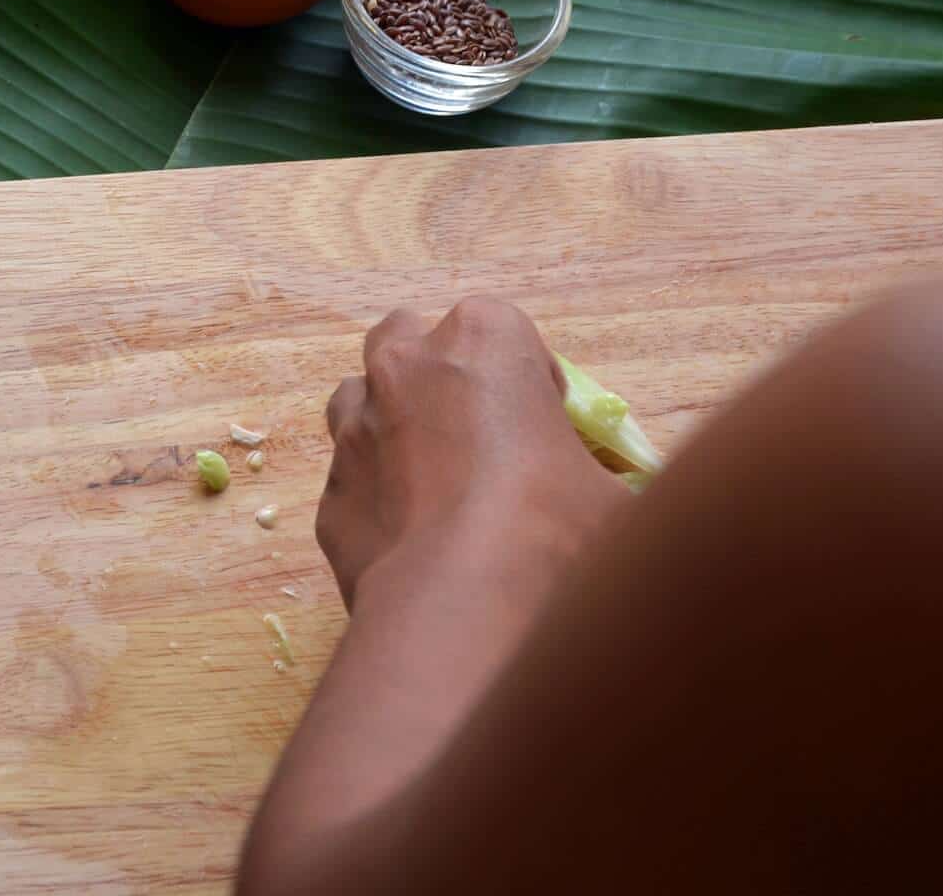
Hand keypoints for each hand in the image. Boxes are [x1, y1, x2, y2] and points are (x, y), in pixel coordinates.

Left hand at [317, 297, 622, 608]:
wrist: (466, 611)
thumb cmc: (557, 533)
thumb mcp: (614, 496)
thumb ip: (597, 474)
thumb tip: (610, 499)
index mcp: (482, 341)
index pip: (503, 331)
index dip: (528, 379)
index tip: (547, 425)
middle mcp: (403, 367)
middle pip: (410, 343)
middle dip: (437, 378)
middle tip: (480, 438)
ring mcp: (353, 429)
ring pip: (361, 402)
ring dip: (393, 427)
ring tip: (440, 488)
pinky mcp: (328, 496)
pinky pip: (353, 485)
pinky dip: (377, 502)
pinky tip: (415, 546)